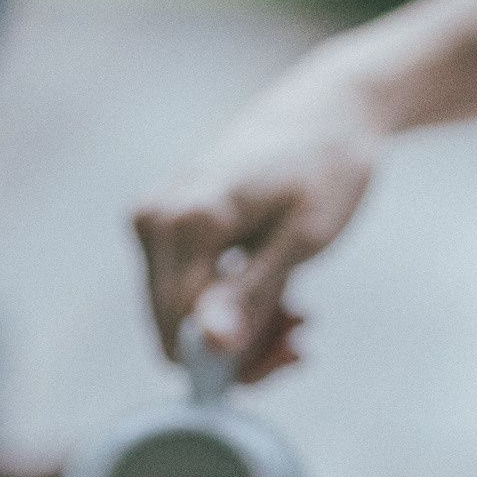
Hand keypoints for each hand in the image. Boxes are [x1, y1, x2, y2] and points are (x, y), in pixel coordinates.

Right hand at [134, 62, 380, 381]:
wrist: (325, 115)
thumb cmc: (325, 170)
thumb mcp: (302, 238)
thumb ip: (251, 293)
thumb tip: (210, 347)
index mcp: (187, 219)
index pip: (187, 332)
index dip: (240, 362)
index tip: (297, 351)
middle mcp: (154, 220)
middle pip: (177, 331)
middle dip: (243, 351)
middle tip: (301, 337)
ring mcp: (151, 223)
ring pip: (181, 320)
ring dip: (244, 335)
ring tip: (298, 316)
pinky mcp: (160, 230)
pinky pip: (186, 295)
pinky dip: (233, 310)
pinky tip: (281, 301)